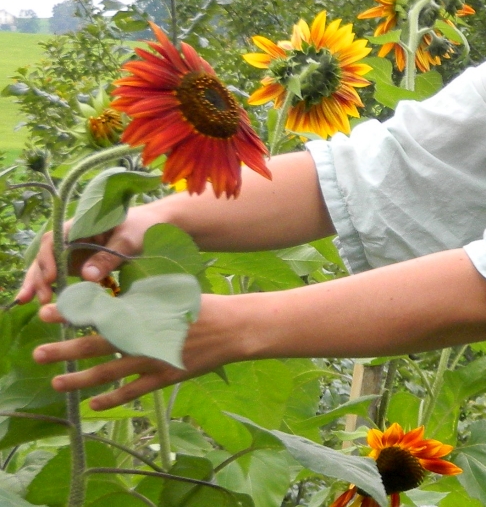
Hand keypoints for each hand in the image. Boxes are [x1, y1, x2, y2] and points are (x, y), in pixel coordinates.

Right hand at [17, 203, 165, 305]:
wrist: (153, 226)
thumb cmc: (142, 227)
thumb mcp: (128, 240)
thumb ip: (108, 257)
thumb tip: (86, 277)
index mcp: (81, 224)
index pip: (56, 239)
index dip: (49, 258)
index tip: (51, 278)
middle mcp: (72, 236)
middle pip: (47, 253)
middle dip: (37, 274)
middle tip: (35, 297)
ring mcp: (74, 250)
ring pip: (49, 265)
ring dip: (37, 282)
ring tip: (26, 301)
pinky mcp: (79, 262)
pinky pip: (60, 274)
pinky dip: (49, 286)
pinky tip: (43, 300)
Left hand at [33, 294, 238, 409]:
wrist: (234, 327)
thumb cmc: (202, 306)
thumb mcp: (171, 293)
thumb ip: (142, 298)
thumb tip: (114, 295)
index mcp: (147, 311)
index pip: (102, 311)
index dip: (74, 313)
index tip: (48, 312)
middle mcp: (146, 335)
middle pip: (99, 343)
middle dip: (66, 348)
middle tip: (38, 352)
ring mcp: (155, 358)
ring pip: (111, 371)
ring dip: (81, 378)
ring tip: (56, 382)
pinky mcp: (166, 375)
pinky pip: (134, 390)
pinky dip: (113, 398)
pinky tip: (93, 405)